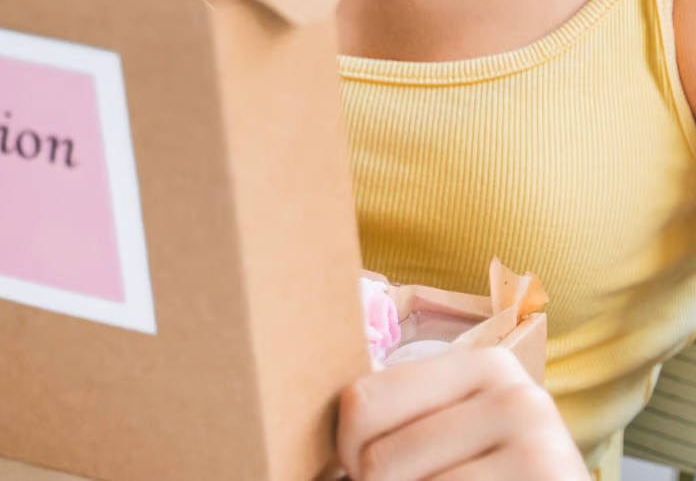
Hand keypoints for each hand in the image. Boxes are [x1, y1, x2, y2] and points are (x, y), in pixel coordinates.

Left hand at [337, 347, 589, 478]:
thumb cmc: (495, 479)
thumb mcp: (460, 435)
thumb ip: (403, 421)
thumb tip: (299, 424)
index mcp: (483, 365)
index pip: (364, 401)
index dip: (348, 452)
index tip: (362, 470)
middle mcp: (514, 396)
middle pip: (380, 459)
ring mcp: (535, 446)